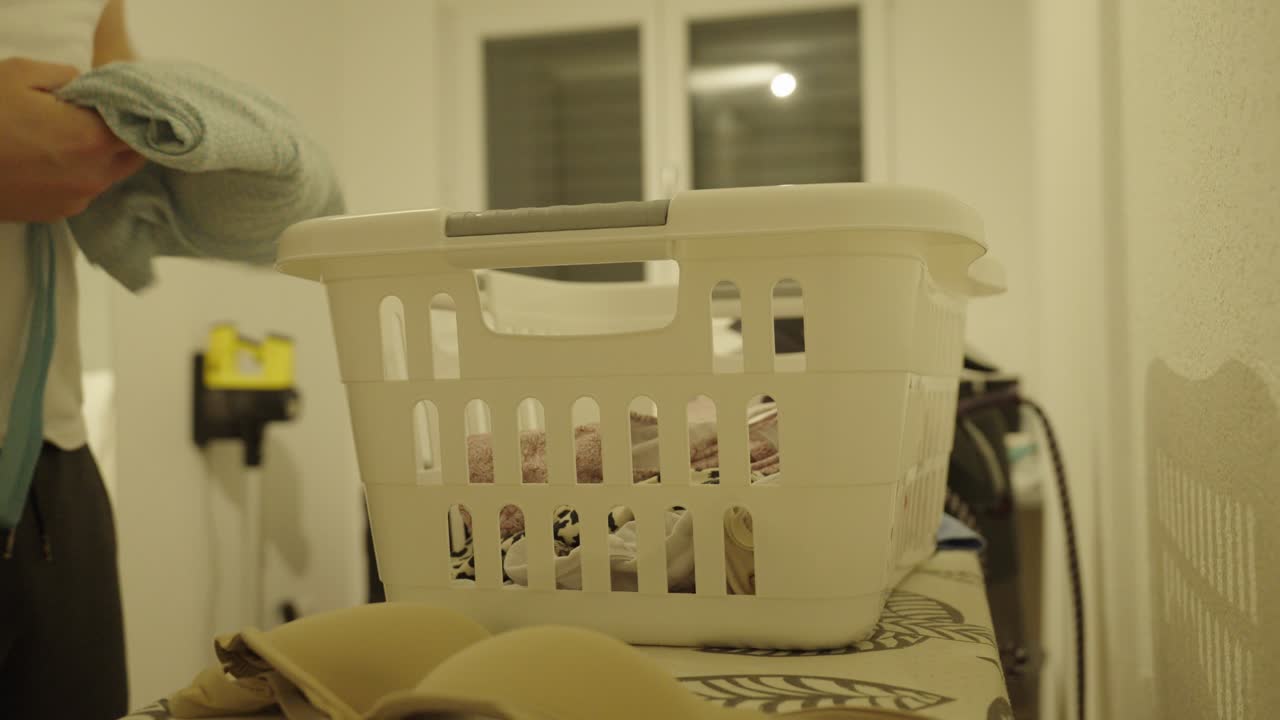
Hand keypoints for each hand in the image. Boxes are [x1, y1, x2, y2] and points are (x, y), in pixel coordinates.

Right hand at [0, 57, 144, 222]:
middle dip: (122, 136)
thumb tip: (88, 86)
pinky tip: (48, 160)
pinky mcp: (56, 214)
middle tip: (96, 117)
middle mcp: (94, 176)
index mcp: (93, 139)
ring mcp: (76, 200)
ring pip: (108, 175)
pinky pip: (81, 191)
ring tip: (64, 138)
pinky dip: (76, 175)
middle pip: (131, 156)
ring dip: (98, 158)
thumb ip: (68, 76)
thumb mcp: (21, 74)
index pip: (140, 127)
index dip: (132, 112)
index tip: (118, 100)